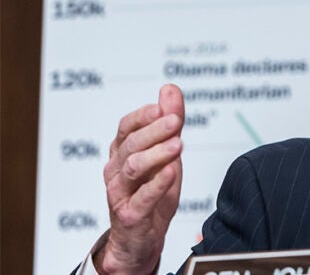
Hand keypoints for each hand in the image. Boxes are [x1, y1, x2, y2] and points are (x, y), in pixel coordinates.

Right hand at [95, 84, 184, 274]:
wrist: (142, 237)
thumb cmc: (153, 191)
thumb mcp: (167, 154)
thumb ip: (169, 122)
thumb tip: (170, 88)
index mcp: (122, 152)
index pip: (127, 127)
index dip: (143, 115)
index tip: (163, 107)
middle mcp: (116, 170)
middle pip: (131, 144)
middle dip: (154, 130)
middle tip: (176, 120)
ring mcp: (120, 193)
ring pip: (133, 168)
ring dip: (156, 154)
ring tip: (178, 145)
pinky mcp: (130, 214)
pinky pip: (142, 197)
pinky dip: (156, 184)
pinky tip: (171, 172)